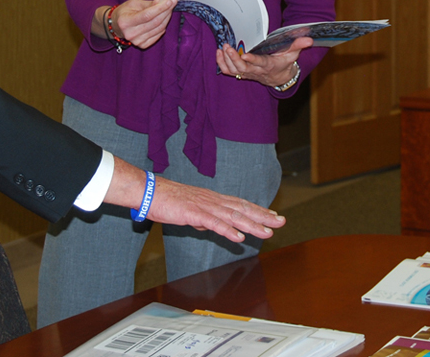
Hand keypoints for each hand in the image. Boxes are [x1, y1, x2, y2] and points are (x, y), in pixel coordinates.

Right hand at [102, 0, 176, 48]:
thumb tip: (161, 1)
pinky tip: (163, 20)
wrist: (116, 26)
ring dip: (166, 18)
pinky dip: (163, 26)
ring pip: (158, 28)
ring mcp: (136, 41)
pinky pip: (158, 35)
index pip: (147, 15)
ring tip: (168, 9)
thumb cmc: (124, 12)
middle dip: (166, 11)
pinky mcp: (142, 45)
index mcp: (126, 21)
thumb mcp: (133, 3)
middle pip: (154, 22)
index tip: (169, 1)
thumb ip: (148, 4)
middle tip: (172, 2)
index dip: (160, 8)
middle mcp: (131, 33)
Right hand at [104, 158, 284, 243]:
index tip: (273, 216)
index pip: (239, 204)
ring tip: (267, 232)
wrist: (148, 192)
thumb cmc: (165, 200)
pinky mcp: (194, 213)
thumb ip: (200, 217)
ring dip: (251, 224)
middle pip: (242, 208)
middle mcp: (212, 200)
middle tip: (281, 222)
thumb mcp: (187, 210)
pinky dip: (228, 230)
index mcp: (211, 199)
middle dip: (262, 216)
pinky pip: (214, 223)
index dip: (257, 210)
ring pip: (232, 216)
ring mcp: (204, 206)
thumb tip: (208, 225)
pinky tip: (239, 238)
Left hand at [216, 36, 311, 86]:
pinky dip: (221, 64)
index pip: (261, 63)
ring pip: (234, 71)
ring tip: (222, 48)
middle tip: (227, 47)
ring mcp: (248, 73)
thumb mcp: (293, 54)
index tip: (245, 55)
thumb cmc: (285, 62)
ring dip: (226, 60)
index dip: (253, 60)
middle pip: (243, 68)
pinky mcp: (242, 74)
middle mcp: (257, 71)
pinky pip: (229, 72)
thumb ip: (298, 45)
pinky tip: (218, 53)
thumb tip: (309, 39)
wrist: (280, 78)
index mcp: (269, 65)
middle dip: (234, 58)